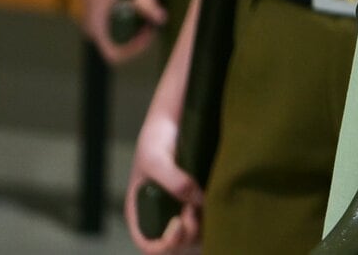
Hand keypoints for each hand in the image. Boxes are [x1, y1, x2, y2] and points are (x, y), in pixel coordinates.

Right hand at [76, 0, 164, 64]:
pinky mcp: (99, 9)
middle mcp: (94, 28)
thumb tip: (162, 19)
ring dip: (135, 25)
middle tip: (151, 22)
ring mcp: (95, 19)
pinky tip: (138, 0)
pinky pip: (117, 20)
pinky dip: (130, 15)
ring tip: (147, 10)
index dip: (135, 50)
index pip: (115, 55)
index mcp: (97, 29)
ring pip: (118, 32)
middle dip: (137, 36)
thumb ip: (146, 7)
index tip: (149, 33)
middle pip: (118, 44)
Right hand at [126, 97, 201, 253]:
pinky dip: (214, 216)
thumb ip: (173, 181)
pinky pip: (208, 218)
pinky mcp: (200, 197)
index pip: (148, 244)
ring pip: (194, 234)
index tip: (178, 223)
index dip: (164, 243)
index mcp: (141, 211)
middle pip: (175, 244)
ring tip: (206, 203)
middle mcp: (161, 214)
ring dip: (202, 226)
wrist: (178, 116)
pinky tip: (217, 200)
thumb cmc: (158, 137)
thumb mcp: (156, 158)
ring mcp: (181, 207)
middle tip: (194, 211)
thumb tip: (197, 201)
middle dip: (187, 234)